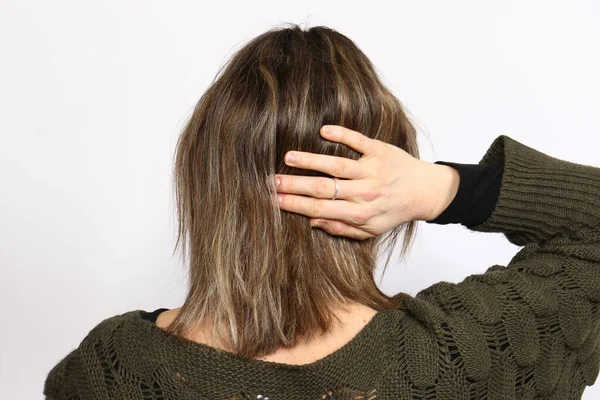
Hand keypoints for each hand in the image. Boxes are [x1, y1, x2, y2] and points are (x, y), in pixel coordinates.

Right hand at [275, 125, 452, 238]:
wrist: (425, 192)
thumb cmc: (392, 211)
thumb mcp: (369, 230)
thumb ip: (341, 228)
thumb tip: (312, 222)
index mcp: (359, 214)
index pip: (319, 209)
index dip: (295, 205)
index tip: (274, 200)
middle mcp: (364, 193)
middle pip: (323, 189)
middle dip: (295, 185)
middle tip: (271, 181)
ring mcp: (372, 170)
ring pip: (337, 165)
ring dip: (311, 160)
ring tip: (288, 157)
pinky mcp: (380, 151)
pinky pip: (359, 141)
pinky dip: (342, 134)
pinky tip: (323, 130)